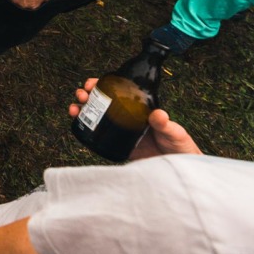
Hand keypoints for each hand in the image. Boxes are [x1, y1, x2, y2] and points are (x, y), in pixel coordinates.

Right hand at [68, 78, 201, 158]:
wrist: (177, 170)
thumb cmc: (179, 147)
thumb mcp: (174, 132)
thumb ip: (166, 124)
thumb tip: (159, 114)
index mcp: (138, 109)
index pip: (117, 92)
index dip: (101, 85)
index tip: (91, 83)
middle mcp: (126, 117)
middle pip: (101, 102)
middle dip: (86, 95)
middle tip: (82, 95)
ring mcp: (120, 131)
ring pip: (95, 116)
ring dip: (82, 110)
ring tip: (75, 109)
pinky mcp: (117, 145)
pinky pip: (98, 135)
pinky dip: (85, 128)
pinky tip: (77, 124)